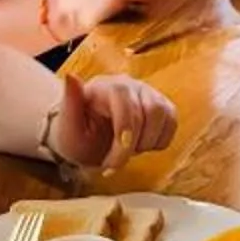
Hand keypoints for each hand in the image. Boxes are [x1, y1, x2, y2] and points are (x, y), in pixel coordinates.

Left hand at [50, 74, 177, 173]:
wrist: (87, 139)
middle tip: (115, 163)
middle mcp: (132, 85)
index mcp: (107, 86)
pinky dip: (159, 141)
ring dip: (148, 142)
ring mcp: (149, 93)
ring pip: (164, 114)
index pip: (127, 108)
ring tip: (128, 150)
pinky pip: (172, 122)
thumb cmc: (77, 134)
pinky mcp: (161, 105)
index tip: (112, 165)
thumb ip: (69, 101)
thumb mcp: (67, 126)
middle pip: (150, 112)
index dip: (125, 139)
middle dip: (134, 146)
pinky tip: (140, 145)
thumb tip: (71, 75)